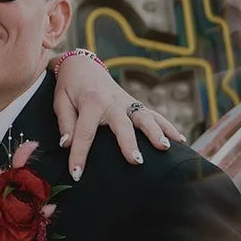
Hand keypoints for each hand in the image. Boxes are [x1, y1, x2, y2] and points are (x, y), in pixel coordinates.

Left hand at [51, 52, 185, 179]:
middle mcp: (112, 102)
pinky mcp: (136, 105)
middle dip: (129, 143)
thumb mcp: (60, 101)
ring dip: (156, 132)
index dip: (79, 154)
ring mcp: (127, 103)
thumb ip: (65, 123)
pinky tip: (180, 141)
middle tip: (136, 161)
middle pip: (122, 125)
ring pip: (145, 117)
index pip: (84, 132)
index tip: (76, 174)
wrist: (83, 66)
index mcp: (91, 102)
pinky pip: (155, 115)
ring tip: (166, 148)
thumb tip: (67, 144)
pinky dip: (168, 127)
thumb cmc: (70, 87)